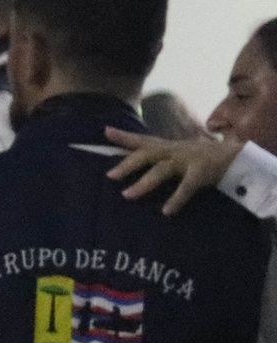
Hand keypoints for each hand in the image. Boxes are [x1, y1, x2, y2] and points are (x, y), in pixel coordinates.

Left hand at [106, 127, 239, 215]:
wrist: (237, 158)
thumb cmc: (201, 159)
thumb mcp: (177, 154)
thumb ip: (159, 158)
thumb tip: (132, 164)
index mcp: (169, 146)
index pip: (144, 140)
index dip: (124, 136)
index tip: (105, 131)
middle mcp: (176, 150)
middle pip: (148, 153)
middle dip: (128, 164)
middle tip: (109, 176)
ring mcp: (189, 159)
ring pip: (162, 170)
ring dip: (144, 183)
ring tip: (127, 195)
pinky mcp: (202, 172)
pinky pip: (187, 186)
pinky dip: (176, 199)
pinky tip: (167, 211)